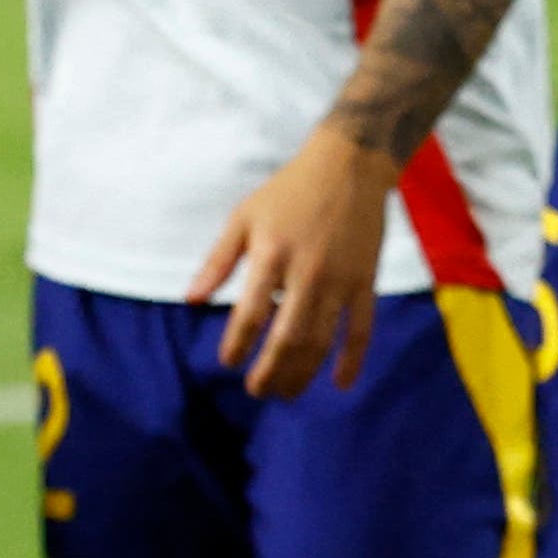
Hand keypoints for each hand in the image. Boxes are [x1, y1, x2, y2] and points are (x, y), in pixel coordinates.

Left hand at [188, 127, 395, 398]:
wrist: (351, 165)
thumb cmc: (289, 191)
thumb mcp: (244, 217)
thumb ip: (218, 261)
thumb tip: (191, 300)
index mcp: (271, 255)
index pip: (250, 314)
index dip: (237, 344)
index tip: (228, 363)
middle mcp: (307, 272)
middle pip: (288, 337)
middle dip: (271, 370)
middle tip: (257, 391)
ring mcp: (341, 278)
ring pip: (322, 338)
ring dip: (303, 371)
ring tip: (286, 392)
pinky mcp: (366, 280)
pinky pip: (362, 327)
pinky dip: (353, 358)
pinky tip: (340, 383)